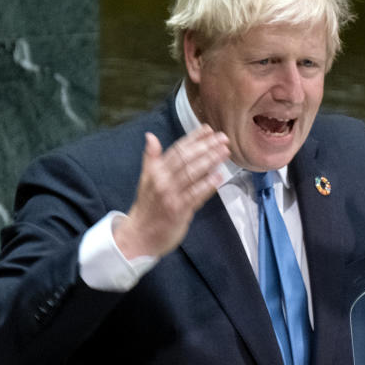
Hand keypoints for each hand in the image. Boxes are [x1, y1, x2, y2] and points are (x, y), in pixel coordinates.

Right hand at [114, 125, 229, 258]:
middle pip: (187, 159)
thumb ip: (151, 158)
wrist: (140, 235)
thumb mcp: (146, 179)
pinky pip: (196, 195)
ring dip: (211, 161)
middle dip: (207, 147)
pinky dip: (208, 185)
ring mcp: (171, 196)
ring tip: (225, 152)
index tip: (208, 129)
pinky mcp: (179, 211)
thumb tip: (150, 136)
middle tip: (223, 138)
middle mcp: (162, 181)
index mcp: (155, 171)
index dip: (193, 138)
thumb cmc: (147, 207)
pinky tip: (219, 176)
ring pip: (193, 174)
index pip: (177, 149)